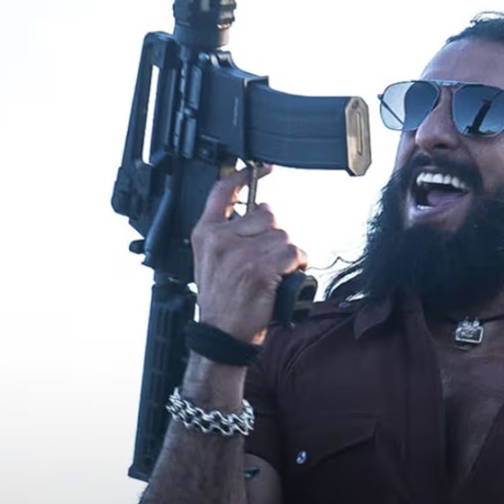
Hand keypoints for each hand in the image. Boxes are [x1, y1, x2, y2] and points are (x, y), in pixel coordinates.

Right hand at [190, 166, 307, 343]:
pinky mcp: (259, 268)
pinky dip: (298, 265)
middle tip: (265, 260)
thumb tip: (260, 211)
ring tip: (273, 273)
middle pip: (267, 215)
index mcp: (206, 233)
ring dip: (287, 254)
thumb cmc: (222, 301)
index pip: (221, 191)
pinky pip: (293, 252)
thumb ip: (227, 234)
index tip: (262, 168)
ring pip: (284, 236)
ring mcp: (240, 253)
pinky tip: (285, 278)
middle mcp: (220, 239)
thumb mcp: (210, 260)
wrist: (221, 334)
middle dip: (274, 236)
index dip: (243, 175)